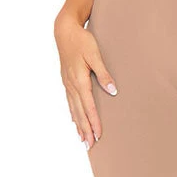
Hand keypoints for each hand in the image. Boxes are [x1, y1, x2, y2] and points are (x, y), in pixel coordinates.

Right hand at [54, 14, 117, 149]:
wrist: (64, 31)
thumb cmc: (82, 41)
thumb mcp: (95, 55)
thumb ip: (104, 74)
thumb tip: (113, 91)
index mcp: (79, 80)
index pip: (89, 106)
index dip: (94, 122)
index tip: (98, 136)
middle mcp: (71, 85)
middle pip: (80, 112)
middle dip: (86, 129)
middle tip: (91, 146)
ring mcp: (67, 83)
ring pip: (73, 109)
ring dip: (79, 125)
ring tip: (83, 139)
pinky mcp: (66, 80)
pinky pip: (69, 102)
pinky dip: (73, 113)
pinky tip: (74, 120)